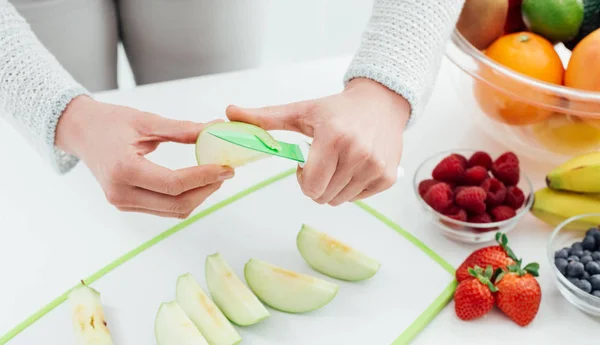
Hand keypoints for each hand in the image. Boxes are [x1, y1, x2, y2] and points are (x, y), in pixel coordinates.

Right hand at [56, 96, 233, 217]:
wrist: (81, 131)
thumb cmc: (111, 122)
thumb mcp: (147, 121)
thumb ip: (183, 130)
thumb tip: (216, 129)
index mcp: (123, 170)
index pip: (173, 184)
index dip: (204, 177)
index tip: (226, 167)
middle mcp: (120, 193)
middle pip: (176, 204)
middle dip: (206, 190)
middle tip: (226, 172)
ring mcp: (122, 203)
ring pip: (172, 211)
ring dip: (198, 197)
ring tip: (215, 176)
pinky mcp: (126, 205)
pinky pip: (163, 209)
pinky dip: (184, 199)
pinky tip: (197, 182)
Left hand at [226, 77, 409, 205]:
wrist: (379, 103)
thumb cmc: (337, 110)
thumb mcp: (300, 111)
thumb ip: (265, 118)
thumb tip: (230, 112)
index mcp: (333, 138)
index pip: (311, 186)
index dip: (303, 179)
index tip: (306, 162)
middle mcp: (358, 153)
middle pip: (323, 197)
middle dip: (316, 184)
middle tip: (322, 162)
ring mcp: (376, 167)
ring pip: (340, 200)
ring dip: (333, 187)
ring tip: (338, 163)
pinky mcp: (388, 176)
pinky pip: (359, 198)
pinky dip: (353, 187)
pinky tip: (354, 166)